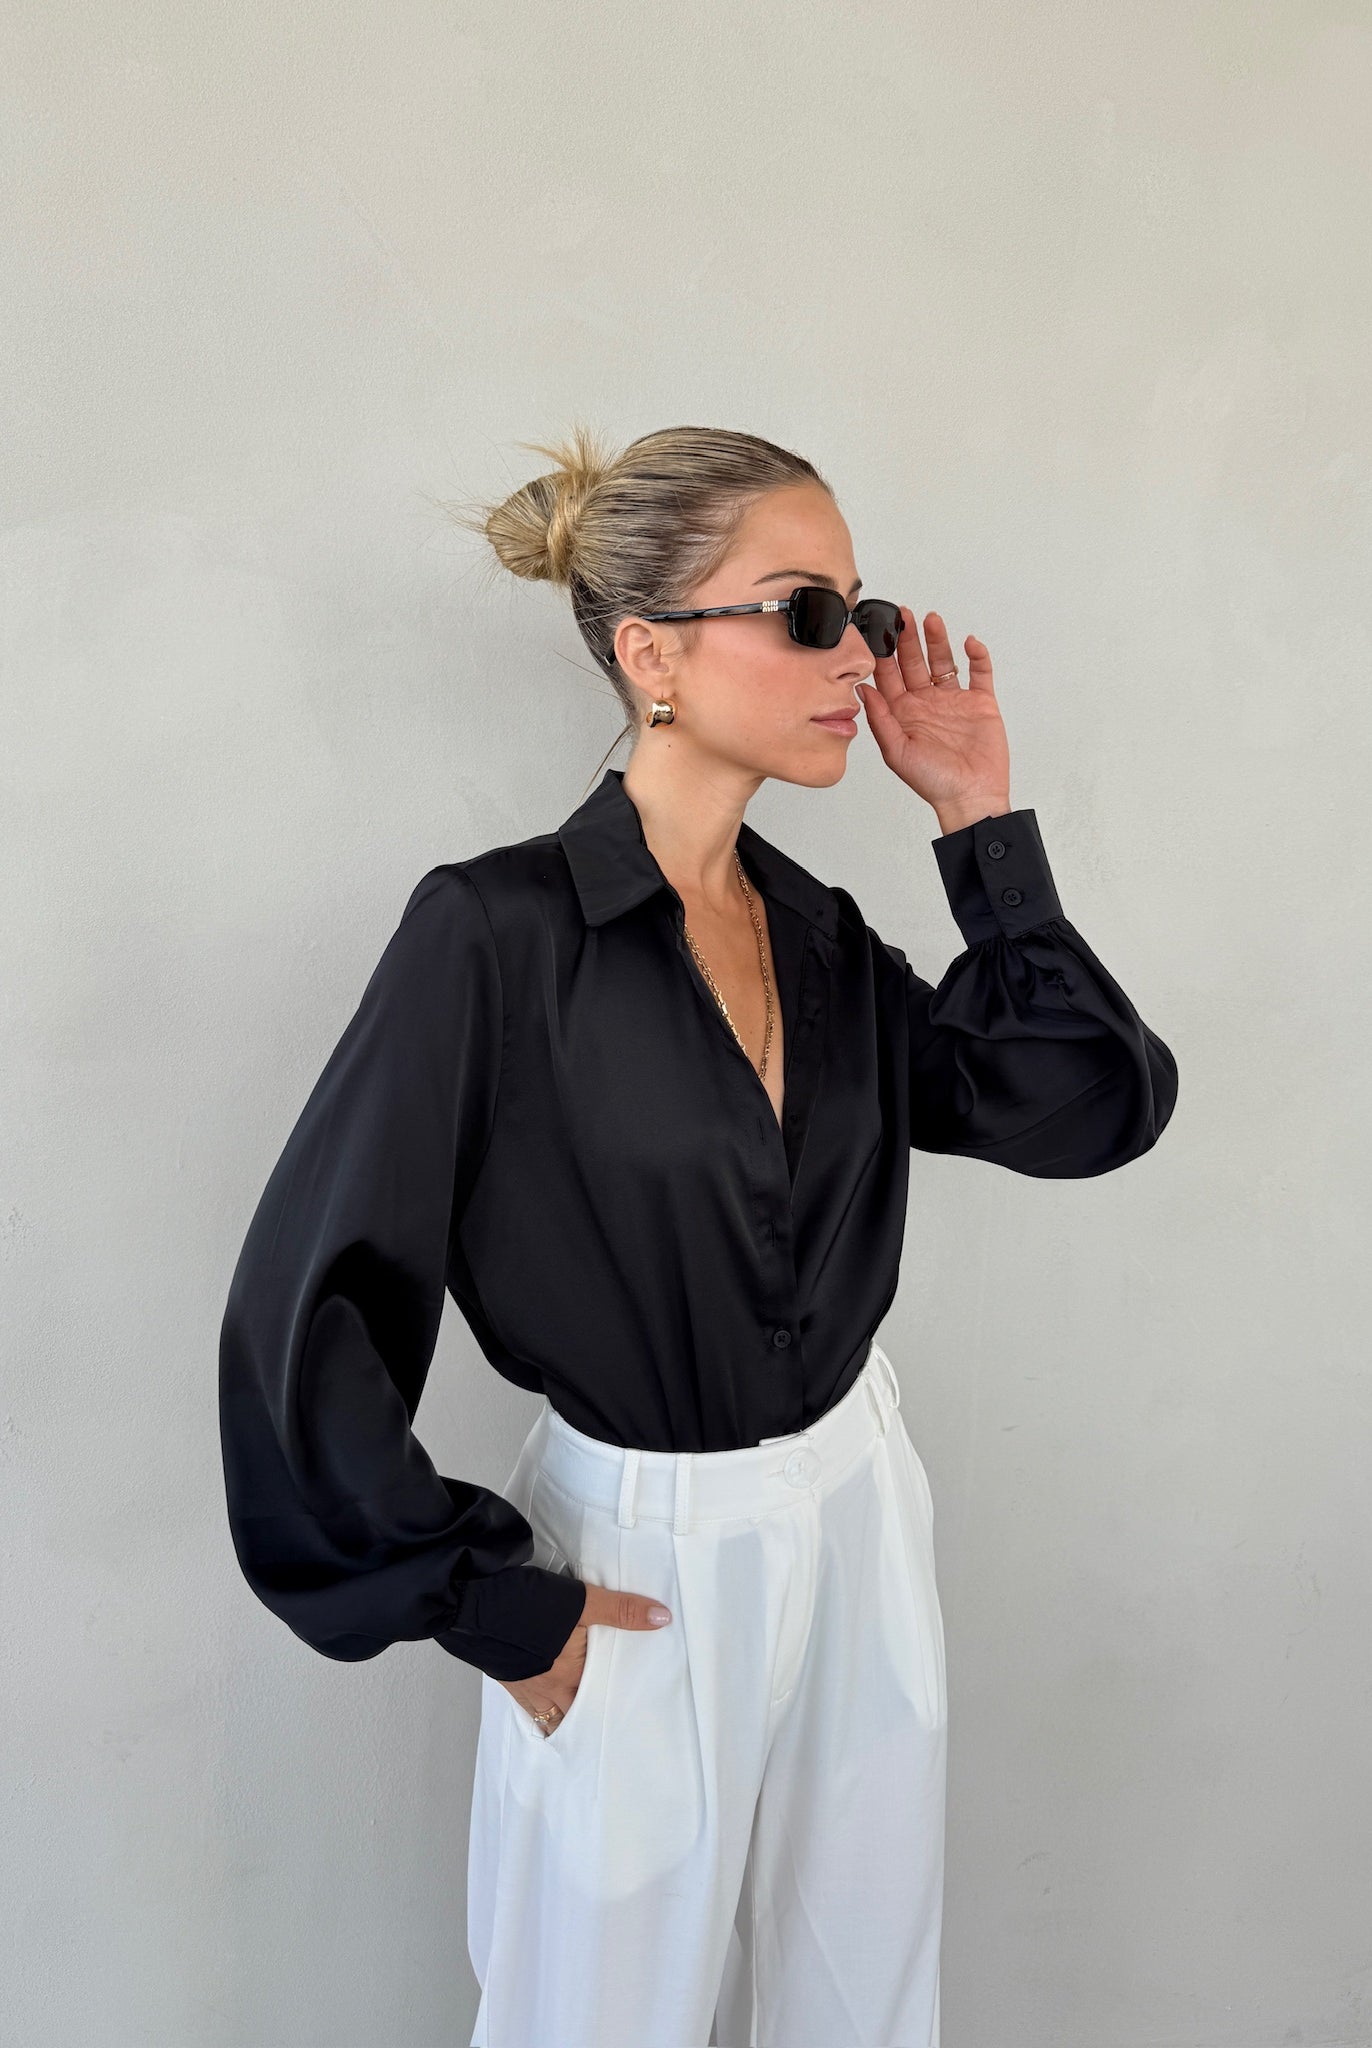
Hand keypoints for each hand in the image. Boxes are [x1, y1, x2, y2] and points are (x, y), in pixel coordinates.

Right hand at [500, 1579, 671, 1735]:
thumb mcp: (582, 1602)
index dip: (609, 1714)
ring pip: (547, 1715)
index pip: (597, 1704)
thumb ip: (622, 1611)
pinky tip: (541, 1706)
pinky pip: (526, 1704)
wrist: (473, 1605)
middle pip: (570, 1717)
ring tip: (576, 1730)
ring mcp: (524, 1686)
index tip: (623, 1725)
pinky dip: (537, 1710)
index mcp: (571, 1677)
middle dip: (585, 1724)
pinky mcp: (505, 1677)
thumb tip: (662, 1618)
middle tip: (602, 1733)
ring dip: (561, 1720)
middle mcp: (548, 1689)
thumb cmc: (527, 1605)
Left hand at [856, 607, 1010, 826]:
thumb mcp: (897, 751)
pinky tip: (970, 643)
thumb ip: (880, 718)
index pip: (888, 676)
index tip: (875, 630)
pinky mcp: (980, 703)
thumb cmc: (933, 781)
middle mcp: (926, 703)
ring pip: (944, 661)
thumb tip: (862, 690)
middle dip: (908, 638)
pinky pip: (980, 673)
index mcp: (903, 713)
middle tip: (902, 615)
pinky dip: (978, 656)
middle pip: (914, 662)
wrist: (971, 795)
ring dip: (938, 640)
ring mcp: (954, 701)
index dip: (882, 653)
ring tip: (931, 620)